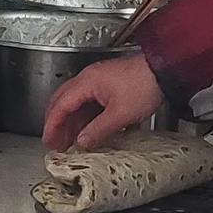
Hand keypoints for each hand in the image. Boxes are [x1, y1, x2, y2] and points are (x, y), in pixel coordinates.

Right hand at [43, 54, 164, 150]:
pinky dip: (83, 116)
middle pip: (63, 101)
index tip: (48, 140)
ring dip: (70, 120)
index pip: (60, 105)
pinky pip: (88, 101)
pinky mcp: (108, 84)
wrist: (164, 70)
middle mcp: (89, 78)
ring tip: (70, 139)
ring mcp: (98, 80)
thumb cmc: (144, 85)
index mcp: (87, 82)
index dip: (52, 125)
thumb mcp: (120, 114)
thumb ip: (98, 130)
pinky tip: (87, 128)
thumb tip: (82, 142)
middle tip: (54, 141)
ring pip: (75, 102)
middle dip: (56, 122)